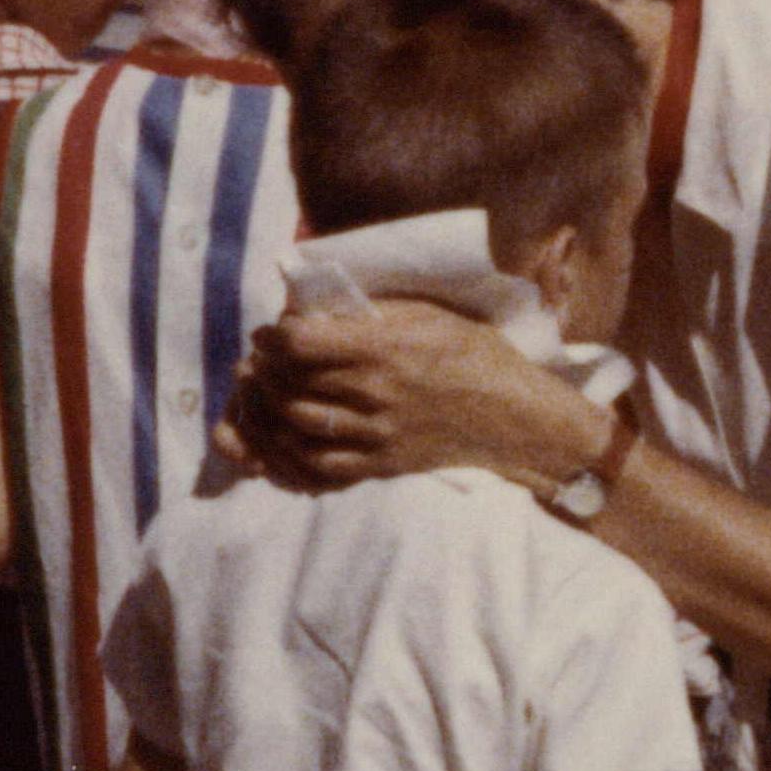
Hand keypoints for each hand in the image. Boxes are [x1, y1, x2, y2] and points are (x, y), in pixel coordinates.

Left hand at [231, 292, 598, 501]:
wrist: (512, 416)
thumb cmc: (472, 354)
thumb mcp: (426, 314)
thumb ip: (370, 310)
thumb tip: (317, 305)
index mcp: (385, 350)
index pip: (301, 343)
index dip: (273, 336)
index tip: (268, 332)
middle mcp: (376, 394)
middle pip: (291, 383)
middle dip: (264, 369)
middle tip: (258, 360)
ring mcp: (377, 435)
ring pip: (297, 424)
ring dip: (270, 407)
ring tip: (266, 392)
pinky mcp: (382, 465)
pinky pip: (320, 465)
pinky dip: (292, 449)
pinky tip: (288, 432)